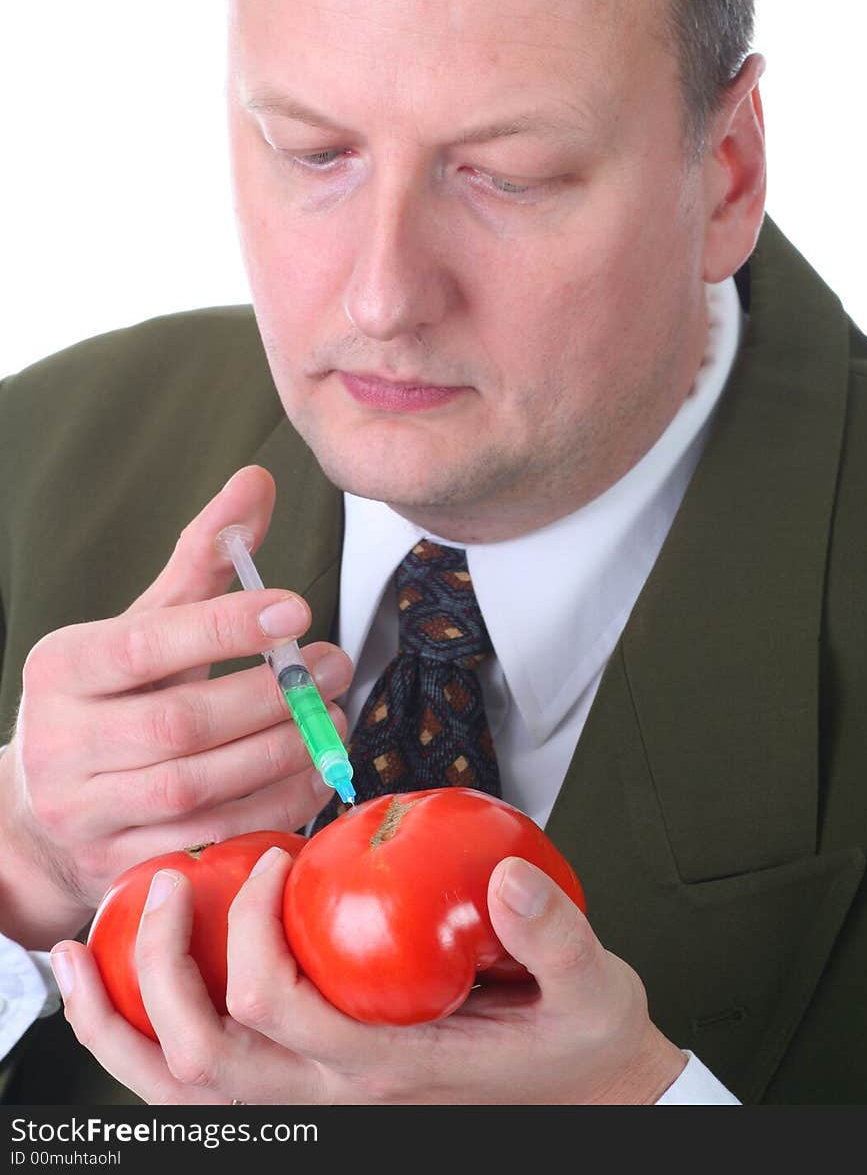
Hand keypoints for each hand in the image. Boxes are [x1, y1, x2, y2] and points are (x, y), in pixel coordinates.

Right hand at [0, 466, 351, 948]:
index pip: (144, 644)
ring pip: (198, 786)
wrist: (48, 809)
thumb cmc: (113, 697)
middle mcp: (61, 743)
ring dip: (283, 750)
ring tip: (335, 716)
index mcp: (61, 667)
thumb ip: (204, 558)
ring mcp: (87, 814)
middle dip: (271, 695)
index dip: (223, 627)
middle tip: (335, 664)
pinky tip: (316, 771)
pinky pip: (210, 838)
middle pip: (179, 723)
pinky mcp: (120, 867)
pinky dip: (274, 805)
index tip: (298, 607)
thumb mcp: (145, 623)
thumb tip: (259, 481)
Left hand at [50, 847, 686, 1104]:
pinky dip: (141, 1040)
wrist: (588, 1094)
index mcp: (390, 1070)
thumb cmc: (578, 1041)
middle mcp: (335, 1100)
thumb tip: (507, 880)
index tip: (271, 858)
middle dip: (157, 973)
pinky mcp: (306, 1088)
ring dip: (116, 1024)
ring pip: (180, 1092)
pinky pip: (201, 1083)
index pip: (282, 1014)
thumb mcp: (593, 986)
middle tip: (161, 884)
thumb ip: (555, 935)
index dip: (254, 935)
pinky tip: (120, 984)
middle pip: (201, 1066)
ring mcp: (313, 1104)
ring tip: (75, 955)